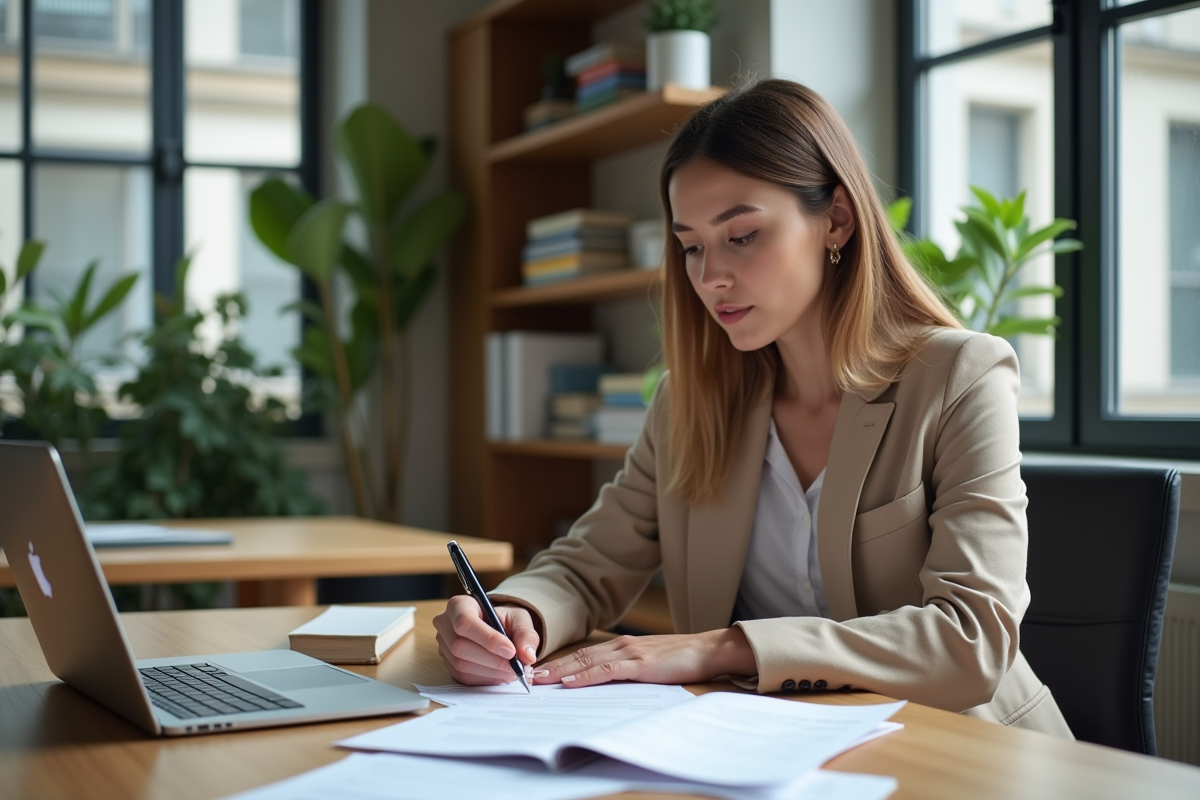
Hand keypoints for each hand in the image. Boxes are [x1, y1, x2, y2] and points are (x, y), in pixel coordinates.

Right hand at [432, 596, 540, 685]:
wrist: (497, 629)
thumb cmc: (505, 620)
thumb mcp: (520, 620)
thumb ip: (526, 635)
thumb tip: (527, 656)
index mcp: (459, 605)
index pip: (465, 622)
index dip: (488, 639)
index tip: (510, 651)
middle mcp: (445, 624)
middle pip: (460, 646)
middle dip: (492, 660)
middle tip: (515, 667)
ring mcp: (444, 646)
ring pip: (461, 664)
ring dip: (491, 672)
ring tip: (512, 671)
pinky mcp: (448, 664)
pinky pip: (464, 677)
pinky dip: (486, 679)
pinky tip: (501, 674)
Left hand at [535, 628, 756, 687]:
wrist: (707, 649)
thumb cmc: (680, 658)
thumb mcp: (648, 663)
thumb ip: (627, 668)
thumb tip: (604, 682)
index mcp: (622, 646)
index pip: (584, 654)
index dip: (559, 662)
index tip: (538, 671)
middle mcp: (621, 645)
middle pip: (579, 656)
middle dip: (552, 666)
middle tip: (528, 676)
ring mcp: (630, 652)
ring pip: (587, 661)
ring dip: (561, 671)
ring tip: (540, 680)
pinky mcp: (641, 664)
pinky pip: (607, 671)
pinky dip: (587, 676)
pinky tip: (571, 682)